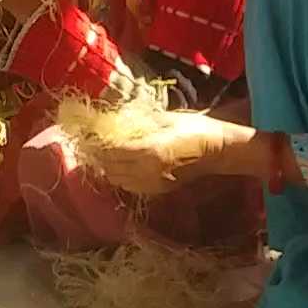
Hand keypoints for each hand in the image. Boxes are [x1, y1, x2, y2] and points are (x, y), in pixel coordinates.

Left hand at [91, 112, 256, 195]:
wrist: (219, 151)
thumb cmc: (194, 128)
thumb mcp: (164, 118)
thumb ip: (137, 124)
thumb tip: (112, 124)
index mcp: (148, 150)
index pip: (110, 151)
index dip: (97, 144)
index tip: (89, 136)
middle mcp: (147, 171)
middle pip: (110, 168)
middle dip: (101, 157)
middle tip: (97, 144)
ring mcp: (153, 183)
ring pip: (117, 180)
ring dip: (111, 168)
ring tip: (111, 155)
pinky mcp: (159, 189)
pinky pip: (131, 185)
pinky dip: (123, 176)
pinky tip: (127, 165)